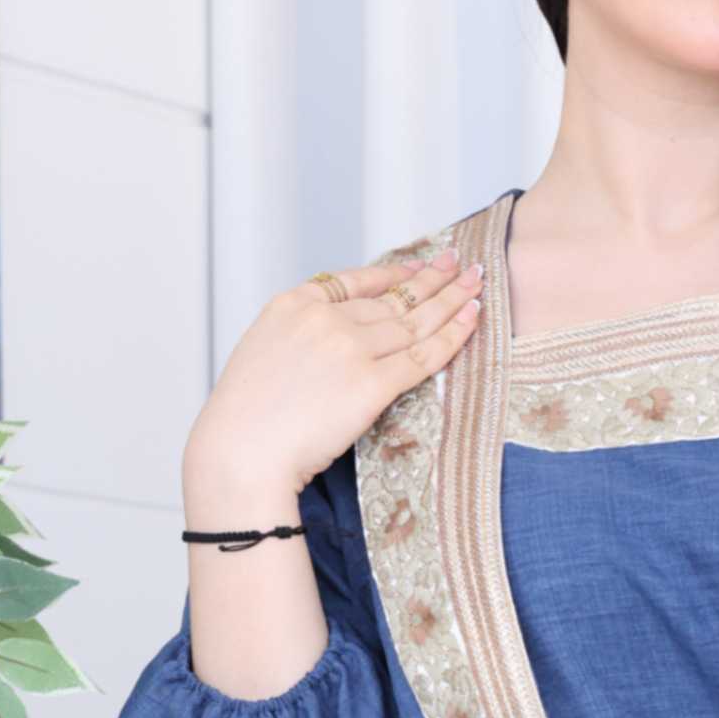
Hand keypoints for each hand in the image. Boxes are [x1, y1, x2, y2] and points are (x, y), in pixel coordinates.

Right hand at [183, 249, 485, 512]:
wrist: (241, 452)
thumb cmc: (244, 419)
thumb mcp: (262, 352)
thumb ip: (298, 337)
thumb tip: (327, 344)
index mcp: (294, 304)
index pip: (356, 280)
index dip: (394, 273)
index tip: (418, 267)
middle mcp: (326, 319)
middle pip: (393, 298)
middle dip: (433, 280)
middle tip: (462, 265)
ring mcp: (350, 350)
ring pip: (414, 320)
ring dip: (451, 299)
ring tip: (477, 283)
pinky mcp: (371, 385)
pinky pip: (423, 356)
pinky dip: (453, 335)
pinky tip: (473, 317)